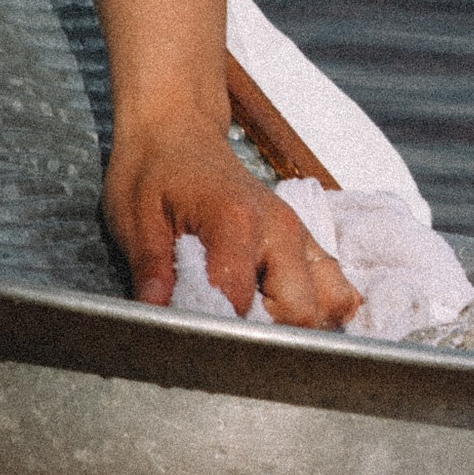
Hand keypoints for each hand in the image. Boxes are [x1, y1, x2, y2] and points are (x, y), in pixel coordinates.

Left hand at [103, 118, 362, 330]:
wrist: (178, 131)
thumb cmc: (154, 171)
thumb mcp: (136, 215)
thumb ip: (151, 268)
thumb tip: (155, 316)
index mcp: (235, 222)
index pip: (241, 302)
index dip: (216, 332)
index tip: (191, 343)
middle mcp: (280, 229)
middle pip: (299, 313)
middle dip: (263, 339)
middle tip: (222, 341)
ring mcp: (300, 234)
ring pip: (329, 305)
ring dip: (296, 328)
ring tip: (254, 330)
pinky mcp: (306, 241)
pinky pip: (337, 287)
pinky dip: (323, 311)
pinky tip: (286, 317)